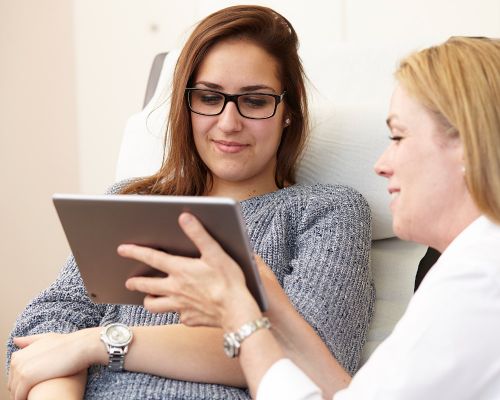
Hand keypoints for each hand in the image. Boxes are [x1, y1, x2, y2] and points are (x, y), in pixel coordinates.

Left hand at [8, 329, 101, 399]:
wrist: (81, 346)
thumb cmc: (67, 343)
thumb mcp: (46, 339)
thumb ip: (30, 341)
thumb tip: (15, 341)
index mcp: (19, 354)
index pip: (13, 377)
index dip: (22, 383)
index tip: (35, 386)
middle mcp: (17, 361)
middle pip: (13, 385)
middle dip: (21, 391)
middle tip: (38, 392)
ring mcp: (21, 369)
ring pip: (15, 391)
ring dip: (23, 396)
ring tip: (39, 396)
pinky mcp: (27, 378)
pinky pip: (20, 395)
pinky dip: (26, 399)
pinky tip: (37, 398)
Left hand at [121, 212, 261, 329]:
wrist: (236, 311)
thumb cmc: (228, 280)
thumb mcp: (215, 252)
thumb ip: (198, 234)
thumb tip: (184, 217)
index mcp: (180, 270)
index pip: (151, 258)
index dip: (135, 252)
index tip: (122, 249)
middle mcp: (175, 289)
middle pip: (146, 286)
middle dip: (135, 283)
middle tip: (129, 282)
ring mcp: (180, 306)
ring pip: (155, 306)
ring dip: (150, 300)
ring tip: (149, 298)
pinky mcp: (189, 319)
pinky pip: (177, 315)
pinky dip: (176, 311)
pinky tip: (181, 309)